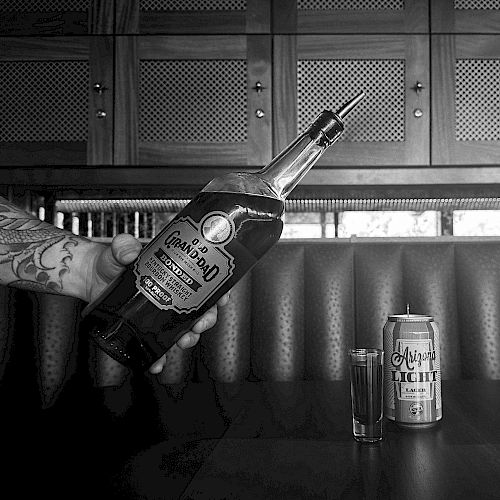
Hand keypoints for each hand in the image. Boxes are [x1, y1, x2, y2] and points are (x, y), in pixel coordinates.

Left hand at [89, 233, 229, 373]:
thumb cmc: (112, 260)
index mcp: (176, 272)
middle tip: (200, 323)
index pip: (205, 281)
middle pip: (201, 309)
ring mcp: (161, 313)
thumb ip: (123, 246)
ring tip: (182, 341)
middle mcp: (174, 294)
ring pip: (185, 330)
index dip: (219, 290)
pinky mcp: (146, 328)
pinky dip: (160, 357)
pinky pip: (159, 346)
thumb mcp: (119, 249)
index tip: (222, 297)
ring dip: (189, 338)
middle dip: (206, 320)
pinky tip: (157, 363)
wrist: (92, 277)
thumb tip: (129, 252)